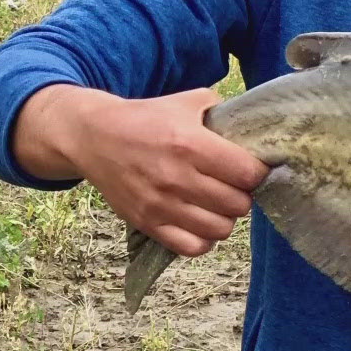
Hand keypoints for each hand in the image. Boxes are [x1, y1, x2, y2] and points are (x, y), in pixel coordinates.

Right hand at [15, 84, 270, 257]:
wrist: (93, 137)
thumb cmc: (146, 118)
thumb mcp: (187, 102)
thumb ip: (223, 112)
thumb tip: (256, 128)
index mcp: (190, 144)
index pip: (248, 173)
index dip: (257, 173)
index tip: (252, 169)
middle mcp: (176, 178)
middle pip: (238, 205)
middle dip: (242, 195)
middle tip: (233, 186)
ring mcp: (161, 205)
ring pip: (220, 230)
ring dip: (225, 218)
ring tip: (217, 204)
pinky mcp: (147, 224)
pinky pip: (192, 248)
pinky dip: (203, 239)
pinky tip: (200, 222)